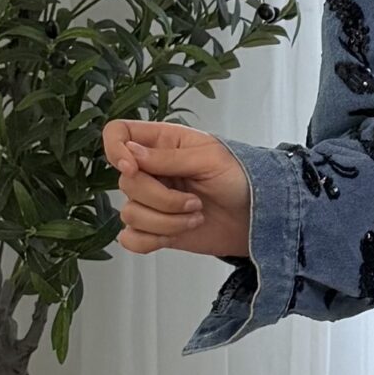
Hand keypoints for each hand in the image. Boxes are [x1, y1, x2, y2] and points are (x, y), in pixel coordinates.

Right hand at [102, 120, 251, 259]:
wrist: (258, 219)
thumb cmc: (241, 179)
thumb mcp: (209, 158)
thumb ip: (168, 157)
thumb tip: (130, 153)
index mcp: (162, 142)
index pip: (118, 133)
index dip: (115, 149)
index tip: (132, 168)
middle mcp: (151, 171)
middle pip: (126, 183)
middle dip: (161, 199)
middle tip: (195, 201)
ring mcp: (152, 202)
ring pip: (129, 214)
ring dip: (165, 222)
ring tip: (196, 216)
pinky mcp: (157, 231)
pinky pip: (131, 239)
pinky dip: (150, 241)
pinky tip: (175, 235)